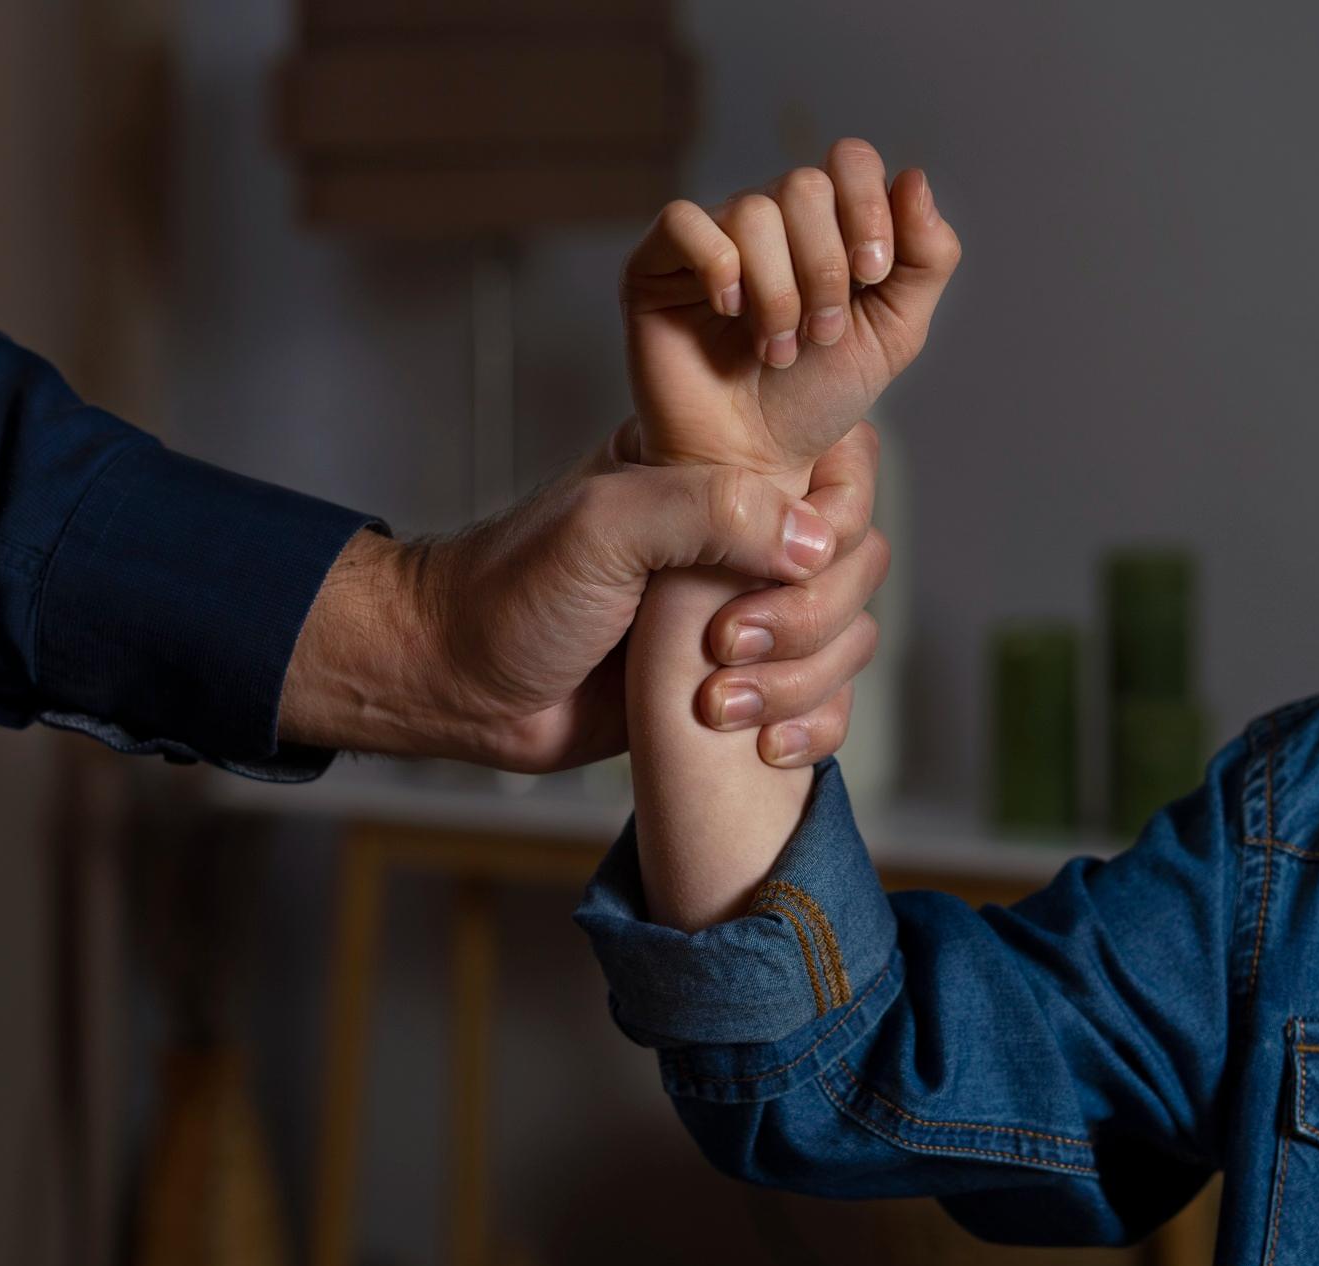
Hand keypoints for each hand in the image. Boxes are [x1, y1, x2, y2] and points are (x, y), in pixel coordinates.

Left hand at [277, 421, 884, 772]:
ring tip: (717, 705)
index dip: (833, 519)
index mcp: (716, 469)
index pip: (839, 467)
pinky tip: (765, 746)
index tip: (779, 564)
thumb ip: (708, 511)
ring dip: (803, 680)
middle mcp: (742, 535)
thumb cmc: (512, 592)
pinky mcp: (740, 683)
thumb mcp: (602, 526)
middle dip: (809, 617)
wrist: (461, 685)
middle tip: (725, 645)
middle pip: (857, 561)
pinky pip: (824, 702)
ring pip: (848, 636)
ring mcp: (745, 610)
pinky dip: (813, 727)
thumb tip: (815, 541)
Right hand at [621, 139, 960, 477]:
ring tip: (775, 349)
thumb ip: (926, 259)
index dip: (867, 207)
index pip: (848, 161)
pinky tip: (728, 312)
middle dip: (825, 268)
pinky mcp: (656, 264)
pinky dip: (718, 267)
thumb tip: (914, 177)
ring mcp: (711, 239)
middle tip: (820, 335)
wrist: (752, 461)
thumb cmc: (815, 400)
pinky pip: (684, 222)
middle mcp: (768, 221)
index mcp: (825, 224)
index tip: (872, 275)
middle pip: (804, 185)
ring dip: (778, 292)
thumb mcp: (894, 332)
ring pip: (753, 211)